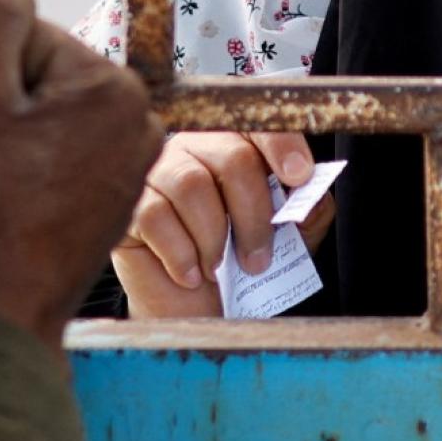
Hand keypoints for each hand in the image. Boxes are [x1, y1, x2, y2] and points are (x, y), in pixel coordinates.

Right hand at [0, 0, 162, 344]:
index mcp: (112, 89)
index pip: (26, 37)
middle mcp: (135, 123)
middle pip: (40, 75)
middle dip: (2, 106)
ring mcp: (126, 164)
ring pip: (45, 117)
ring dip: (10, 141)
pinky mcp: (109, 197)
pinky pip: (56, 156)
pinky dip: (27, 173)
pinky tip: (12, 208)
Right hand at [112, 131, 334, 318]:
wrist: (195, 314)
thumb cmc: (240, 268)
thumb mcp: (289, 240)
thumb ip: (307, 211)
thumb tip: (312, 193)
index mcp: (236, 145)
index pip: (259, 126)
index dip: (282, 145)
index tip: (300, 177)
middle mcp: (195, 148)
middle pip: (231, 158)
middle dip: (253, 216)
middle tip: (258, 260)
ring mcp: (158, 172)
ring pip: (191, 185)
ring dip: (214, 237)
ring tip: (219, 268)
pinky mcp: (129, 203)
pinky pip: (155, 215)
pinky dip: (181, 253)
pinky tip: (191, 274)